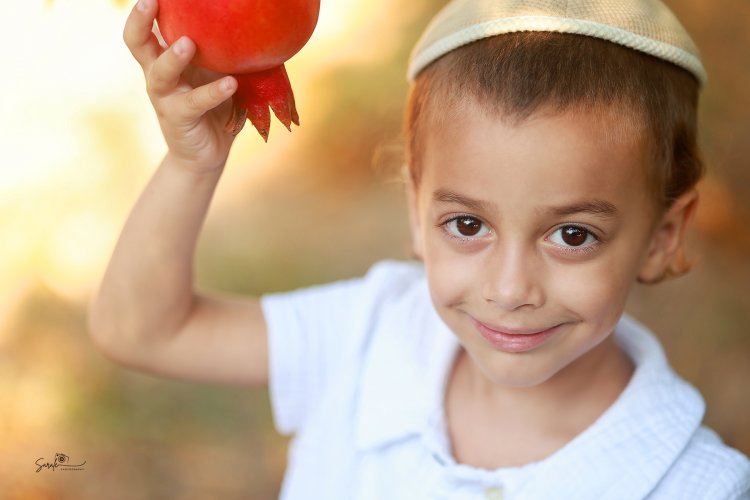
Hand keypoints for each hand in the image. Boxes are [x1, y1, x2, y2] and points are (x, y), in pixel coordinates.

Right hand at [124, 0, 240, 172]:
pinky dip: (213, 92)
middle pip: (136, 42)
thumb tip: (263, 26)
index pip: (148, 26)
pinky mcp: (178, 118)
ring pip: (160, 73)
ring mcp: (165, 96)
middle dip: (140, 20)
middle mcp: (158, 73)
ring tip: (188, 44)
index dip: (146, 9)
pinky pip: (194, 103)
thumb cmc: (216, 105)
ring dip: (173, 57)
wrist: (208, 152)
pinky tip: (231, 83)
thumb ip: (227, 52)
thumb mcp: (219, 72)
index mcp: (164, 56)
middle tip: (151, 1)